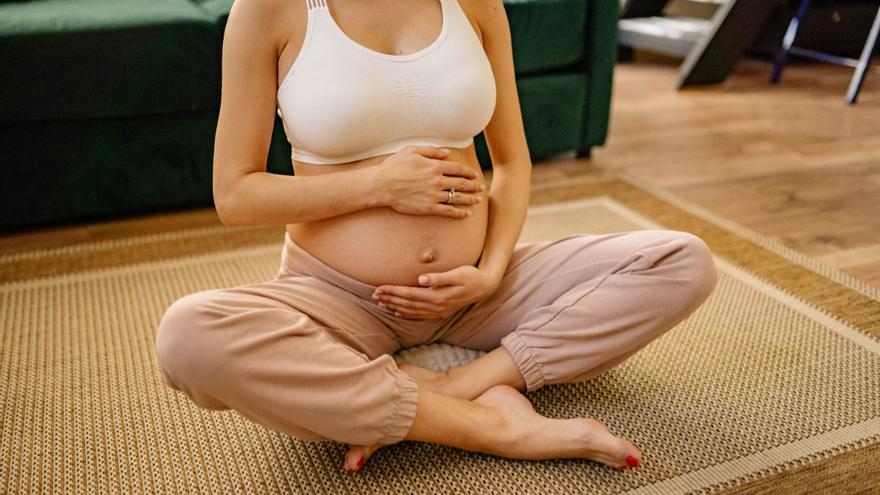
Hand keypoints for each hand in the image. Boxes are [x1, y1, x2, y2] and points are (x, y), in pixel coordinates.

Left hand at [371, 265, 499, 318]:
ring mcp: (439, 311)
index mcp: (438, 296)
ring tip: (380, 303)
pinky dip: (406, 313)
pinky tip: (397, 311)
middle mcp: (437, 306)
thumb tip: (422, 279)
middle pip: (407, 303)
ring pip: (411, 310)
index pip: (409, 294)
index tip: (378, 288)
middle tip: (373, 295)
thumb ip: (439, 277)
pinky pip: (419, 315)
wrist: (485, 286)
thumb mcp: (458, 273)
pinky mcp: (441, 311)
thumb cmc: (471, 276)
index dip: (393, 292)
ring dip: (394, 306)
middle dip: (389, 299)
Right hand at [373, 145, 485, 218]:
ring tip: (478, 200)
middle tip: (481, 188)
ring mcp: (434, 195)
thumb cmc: (394, 166)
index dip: (468, 172)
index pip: (458, 169)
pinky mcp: (429, 208)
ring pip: (458, 197)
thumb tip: (447, 152)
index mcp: (435, 166)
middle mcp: (438, 181)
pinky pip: (448, 211)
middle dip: (473, 185)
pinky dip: (459, 212)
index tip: (474, 175)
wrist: (382, 184)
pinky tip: (466, 213)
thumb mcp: (412, 151)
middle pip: (461, 183)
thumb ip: (431, 151)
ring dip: (470, 199)